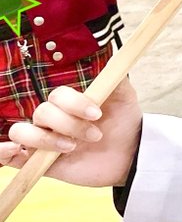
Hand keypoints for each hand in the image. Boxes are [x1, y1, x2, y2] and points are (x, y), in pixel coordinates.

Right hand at [0, 80, 142, 187]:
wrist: (129, 154)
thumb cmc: (123, 124)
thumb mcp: (124, 100)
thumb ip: (117, 80)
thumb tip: (116, 59)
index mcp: (68, 103)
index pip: (57, 96)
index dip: (74, 104)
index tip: (97, 114)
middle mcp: (53, 119)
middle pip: (42, 113)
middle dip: (70, 125)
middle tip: (95, 136)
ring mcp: (44, 140)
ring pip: (21, 132)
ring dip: (44, 139)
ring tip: (71, 148)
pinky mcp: (37, 163)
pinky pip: (9, 157)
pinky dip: (4, 152)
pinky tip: (15, 150)